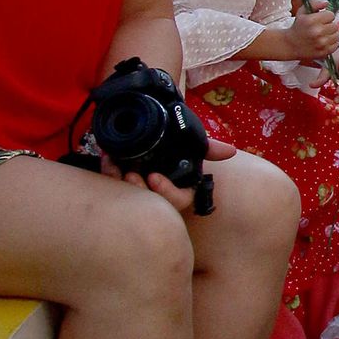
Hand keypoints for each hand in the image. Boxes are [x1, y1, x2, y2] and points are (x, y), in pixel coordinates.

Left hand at [101, 134, 234, 215]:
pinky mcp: (120, 188)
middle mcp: (159, 195)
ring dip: (121, 185)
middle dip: (140, 191)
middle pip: (152, 205)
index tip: (154, 177)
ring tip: (117, 168)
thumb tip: (231, 152)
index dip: (167, 192)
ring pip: (131, 200)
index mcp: (178, 189)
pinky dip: (109, 174)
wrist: (144, 133)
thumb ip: (209, 148)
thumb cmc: (172, 146)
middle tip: (130, 175)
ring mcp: (139, 193)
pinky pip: (113, 189)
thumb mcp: (190, 145)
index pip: (178, 200)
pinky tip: (107, 159)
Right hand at [288, 4, 338, 61]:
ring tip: (323, 35)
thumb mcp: (302, 12)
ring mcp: (321, 43)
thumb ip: (314, 4)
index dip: (326, 16)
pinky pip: (336, 45)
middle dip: (329, 25)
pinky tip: (324, 41)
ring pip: (337, 35)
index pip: (331, 15)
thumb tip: (326, 3)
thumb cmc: (298, 27)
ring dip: (332, 34)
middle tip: (321, 28)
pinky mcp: (323, 52)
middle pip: (335, 25)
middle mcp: (317, 32)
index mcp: (311, 20)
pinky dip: (332, 43)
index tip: (321, 19)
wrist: (290, 45)